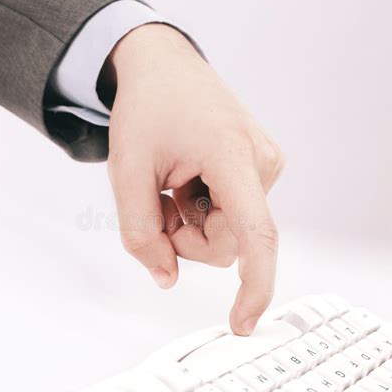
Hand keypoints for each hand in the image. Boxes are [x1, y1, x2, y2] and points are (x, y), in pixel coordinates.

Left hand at [103, 24, 283, 334]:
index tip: (241, 324)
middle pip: (226, 242)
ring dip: (191, 221)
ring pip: (227, 231)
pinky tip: (187, 179)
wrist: (163, 68)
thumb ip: (141, 233)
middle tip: (159, 203)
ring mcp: (265, 164)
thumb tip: (166, 279)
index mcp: (233, 157)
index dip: (254, 287)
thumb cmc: (146, 110)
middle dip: (185, 237)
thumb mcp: (127, 172)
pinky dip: (201, 209)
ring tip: (171, 184)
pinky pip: (230, 213)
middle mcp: (262, 163)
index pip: (257, 235)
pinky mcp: (259, 167)